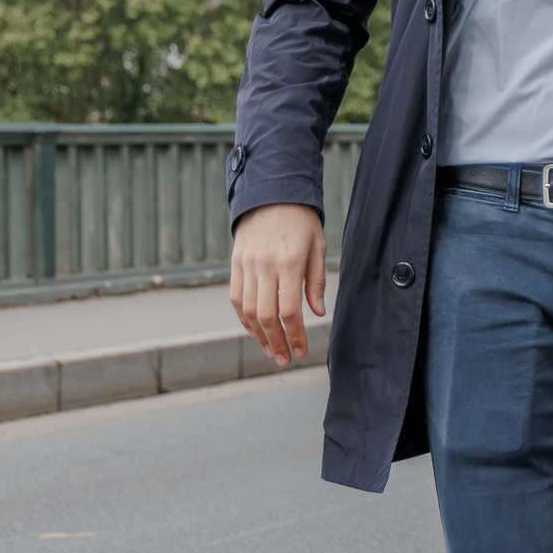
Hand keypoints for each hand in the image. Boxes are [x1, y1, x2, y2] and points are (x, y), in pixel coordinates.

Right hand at [229, 202, 326, 366]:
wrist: (271, 194)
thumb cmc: (301, 221)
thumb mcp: (317, 246)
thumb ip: (316, 281)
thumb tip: (317, 313)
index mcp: (289, 262)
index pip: (289, 310)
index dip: (295, 335)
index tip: (302, 350)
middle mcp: (264, 266)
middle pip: (266, 316)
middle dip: (276, 342)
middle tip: (286, 359)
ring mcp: (246, 265)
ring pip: (248, 311)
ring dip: (259, 336)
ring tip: (272, 350)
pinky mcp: (235, 264)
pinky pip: (237, 299)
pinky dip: (244, 319)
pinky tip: (256, 331)